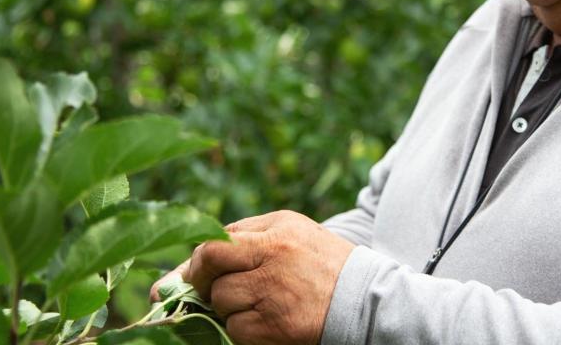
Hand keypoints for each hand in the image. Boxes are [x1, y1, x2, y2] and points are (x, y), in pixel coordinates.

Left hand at [150, 210, 354, 344]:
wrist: (366, 299)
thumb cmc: (322, 264)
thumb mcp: (292, 233)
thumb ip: (247, 236)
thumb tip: (194, 261)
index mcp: (278, 230)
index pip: (216, 239)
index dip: (199, 260)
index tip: (197, 273)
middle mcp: (275, 255)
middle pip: (211, 264)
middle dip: (202, 281)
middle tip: (210, 291)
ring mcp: (275, 291)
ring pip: (221, 300)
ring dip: (229, 308)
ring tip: (256, 304)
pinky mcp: (277, 325)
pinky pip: (236, 329)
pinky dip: (243, 330)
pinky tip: (266, 321)